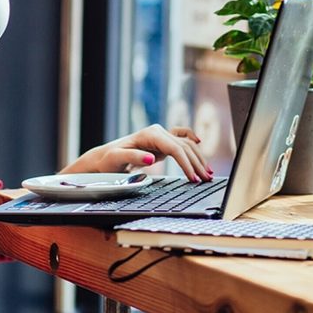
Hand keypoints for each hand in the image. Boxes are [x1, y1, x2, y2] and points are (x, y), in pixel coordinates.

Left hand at [64, 124, 212, 181]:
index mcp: (150, 134)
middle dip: (197, 164)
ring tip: (208, 173)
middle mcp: (158, 132)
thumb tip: (151, 158)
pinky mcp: (162, 143)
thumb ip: (134, 156)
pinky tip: (200, 145)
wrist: (105, 157)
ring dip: (198, 158)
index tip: (194, 178)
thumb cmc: (108, 159)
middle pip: (185, 147)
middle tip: (206, 180)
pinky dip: (192, 144)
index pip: (175, 149)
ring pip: (186, 145)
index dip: (187, 164)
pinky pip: (181, 140)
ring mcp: (161, 136)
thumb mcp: (116, 159)